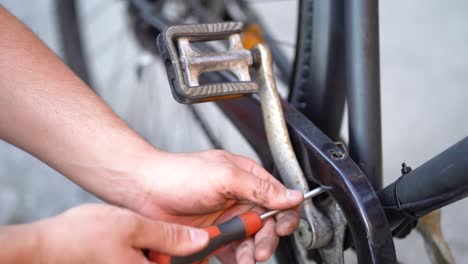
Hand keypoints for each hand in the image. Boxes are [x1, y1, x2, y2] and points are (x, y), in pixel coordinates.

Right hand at [35, 204, 209, 263]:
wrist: (43, 249)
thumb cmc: (82, 239)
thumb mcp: (134, 227)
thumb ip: (171, 236)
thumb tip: (202, 240)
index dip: (200, 253)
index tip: (205, 237)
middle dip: (178, 250)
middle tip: (174, 231)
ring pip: (157, 262)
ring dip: (161, 249)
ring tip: (150, 231)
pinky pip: (142, 262)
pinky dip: (145, 252)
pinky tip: (138, 238)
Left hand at [135, 150, 303, 263]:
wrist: (144, 191)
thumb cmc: (179, 173)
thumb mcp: (225, 176)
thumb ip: (260, 188)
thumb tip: (292, 195)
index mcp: (248, 179)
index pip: (279, 197)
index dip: (285, 215)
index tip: (281, 228)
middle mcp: (240, 198)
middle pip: (268, 224)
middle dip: (266, 239)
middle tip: (259, 250)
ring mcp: (228, 218)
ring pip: (251, 241)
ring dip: (252, 252)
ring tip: (246, 259)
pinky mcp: (215, 236)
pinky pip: (233, 252)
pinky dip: (237, 259)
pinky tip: (236, 262)